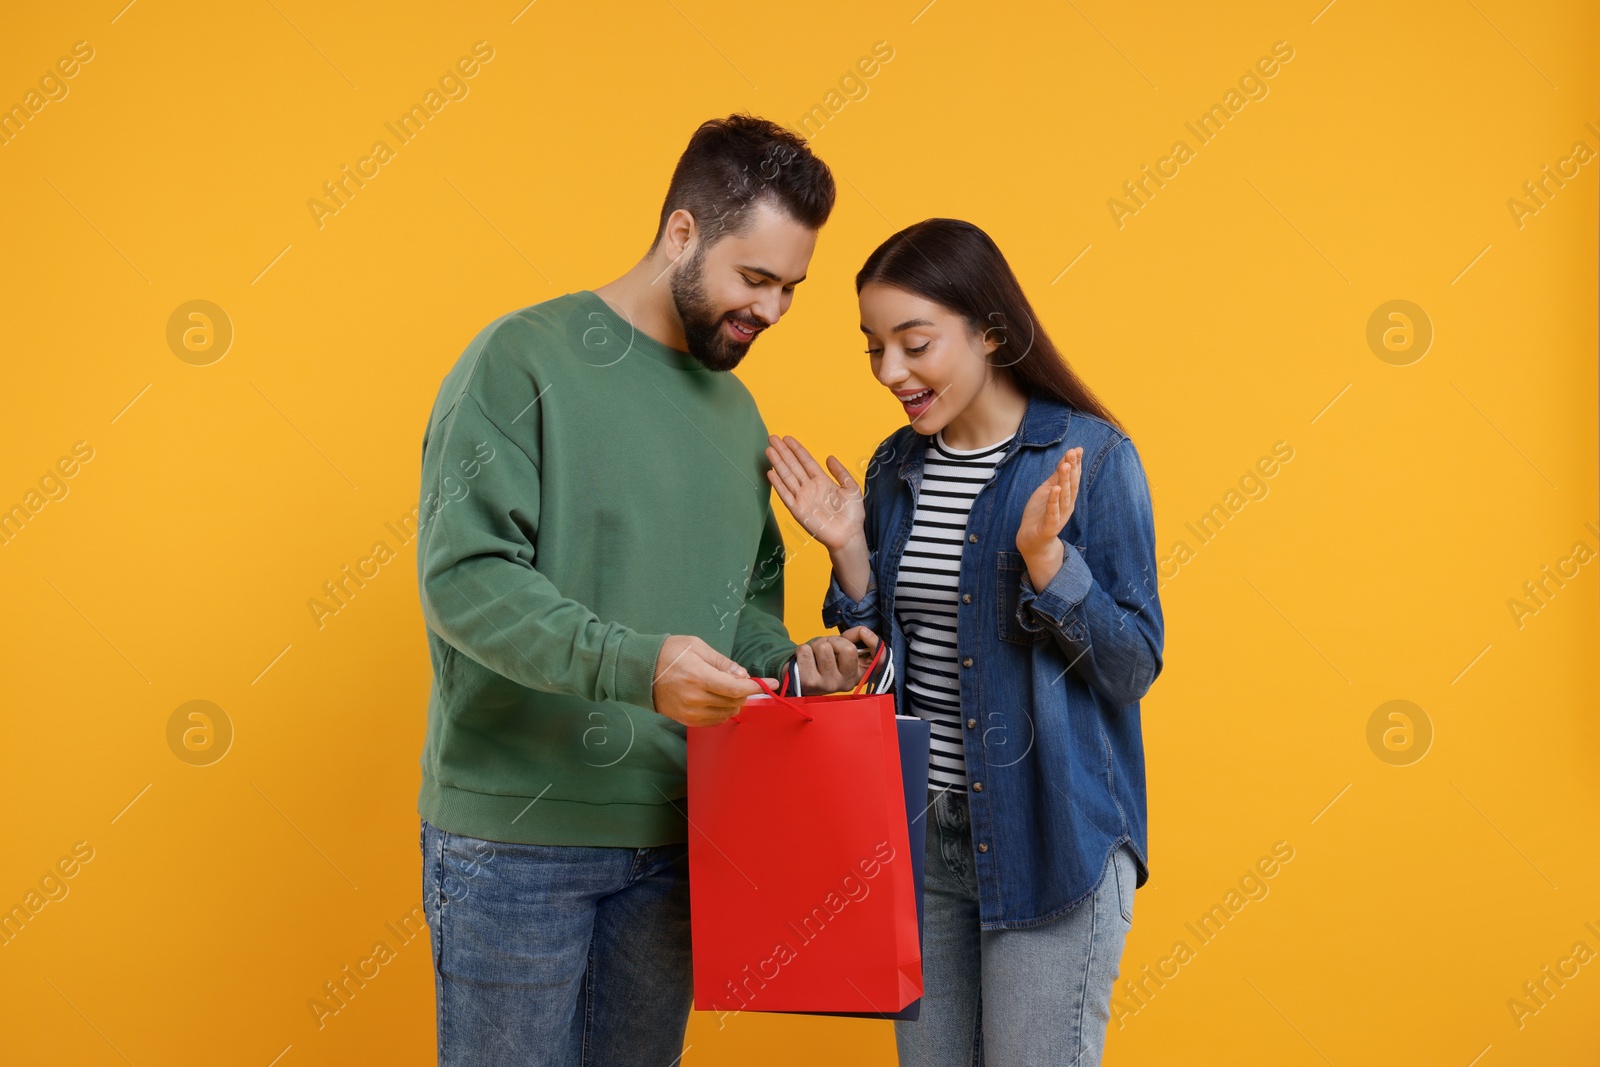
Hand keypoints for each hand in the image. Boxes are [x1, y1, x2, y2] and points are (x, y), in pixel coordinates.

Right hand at [652, 635, 763, 727]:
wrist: (640, 671)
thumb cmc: (669, 653)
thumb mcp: (697, 647)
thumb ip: (722, 662)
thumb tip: (742, 675)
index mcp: (699, 677)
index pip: (737, 689)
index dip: (757, 687)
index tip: (772, 683)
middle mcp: (696, 698)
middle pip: (735, 702)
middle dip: (744, 692)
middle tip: (739, 679)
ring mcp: (691, 712)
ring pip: (727, 713)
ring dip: (734, 702)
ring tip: (725, 687)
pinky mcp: (686, 720)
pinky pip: (714, 720)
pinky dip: (723, 711)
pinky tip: (717, 698)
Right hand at [765, 435, 865, 553]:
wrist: (849, 535)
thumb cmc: (852, 514)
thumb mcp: (851, 488)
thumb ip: (840, 472)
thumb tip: (829, 457)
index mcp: (821, 481)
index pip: (806, 461)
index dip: (796, 449)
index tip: (787, 438)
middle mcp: (809, 487)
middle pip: (793, 466)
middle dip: (783, 452)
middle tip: (772, 438)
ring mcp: (802, 498)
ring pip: (787, 477)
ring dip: (777, 464)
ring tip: (769, 450)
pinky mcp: (797, 510)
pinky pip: (785, 495)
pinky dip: (777, 484)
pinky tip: (770, 473)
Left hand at [795, 626, 880, 692]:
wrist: (799, 677)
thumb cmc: (823, 661)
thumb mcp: (842, 649)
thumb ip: (855, 637)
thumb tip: (863, 631)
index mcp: (858, 674)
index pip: (879, 659)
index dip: (874, 642)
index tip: (864, 633)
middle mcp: (846, 683)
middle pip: (848, 648)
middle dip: (834, 640)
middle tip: (827, 648)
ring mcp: (828, 685)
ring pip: (824, 647)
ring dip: (816, 644)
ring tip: (814, 655)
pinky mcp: (809, 682)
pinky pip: (805, 650)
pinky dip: (802, 649)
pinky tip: (805, 661)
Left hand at [1016, 447, 1081, 584]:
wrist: (1032, 540)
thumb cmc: (1040, 514)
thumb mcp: (1048, 491)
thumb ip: (1056, 478)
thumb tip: (1066, 459)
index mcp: (1067, 497)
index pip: (1073, 478)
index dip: (1076, 464)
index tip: (1078, 449)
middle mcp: (1066, 506)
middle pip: (1071, 485)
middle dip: (1072, 468)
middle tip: (1072, 453)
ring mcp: (1059, 516)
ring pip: (1064, 497)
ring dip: (1065, 481)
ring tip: (1065, 466)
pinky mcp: (1049, 526)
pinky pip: (1052, 512)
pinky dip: (1054, 501)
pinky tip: (1055, 490)